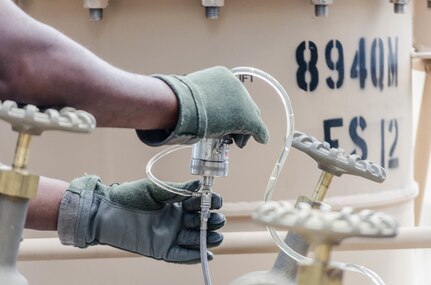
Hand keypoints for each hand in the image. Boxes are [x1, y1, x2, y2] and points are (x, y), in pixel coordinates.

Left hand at [57, 175, 224, 263]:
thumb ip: (178, 190)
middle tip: (216, 219)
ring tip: (216, 237)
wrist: (105, 212)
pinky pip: (180, 255)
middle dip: (210, 221)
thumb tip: (200, 185)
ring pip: (193, 239)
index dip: (209, 203)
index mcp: (175, 203)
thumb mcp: (155, 189)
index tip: (216, 201)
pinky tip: (205, 254)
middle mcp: (175, 219)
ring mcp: (169, 235)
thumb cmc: (128, 197)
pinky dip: (193, 256)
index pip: (198, 204)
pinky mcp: (161, 250)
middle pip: (199, 222)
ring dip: (206, 238)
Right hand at [136, 66, 268, 147]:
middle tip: (232, 133)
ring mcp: (242, 100)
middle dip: (240, 119)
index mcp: (221, 76)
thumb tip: (190, 111)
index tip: (223, 118)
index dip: (230, 109)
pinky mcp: (248, 116)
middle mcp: (235, 84)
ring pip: (251, 116)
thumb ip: (198, 101)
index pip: (232, 95)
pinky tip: (262, 139)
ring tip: (236, 140)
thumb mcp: (190, 97)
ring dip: (245, 129)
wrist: (181, 106)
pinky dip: (260, 134)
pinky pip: (258, 127)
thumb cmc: (178, 102)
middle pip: (244, 104)